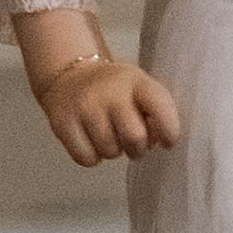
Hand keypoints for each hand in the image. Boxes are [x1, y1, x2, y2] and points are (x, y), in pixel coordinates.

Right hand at [29, 49, 182, 168]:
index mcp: (134, 81)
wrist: (69, 74)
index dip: (170, 129)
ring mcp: (84, 107)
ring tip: (110, 136)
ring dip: (114, 151)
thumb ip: (154, 110)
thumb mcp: (137, 86)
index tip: (168, 141)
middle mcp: (109, 92)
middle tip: (134, 144)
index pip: (160, 105)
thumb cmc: (112, 88)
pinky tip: (92, 141)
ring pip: (110, 151)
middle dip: (138, 148)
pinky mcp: (62, 124)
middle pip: (135, 137)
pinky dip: (92, 157)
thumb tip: (163, 141)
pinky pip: (86, 158)